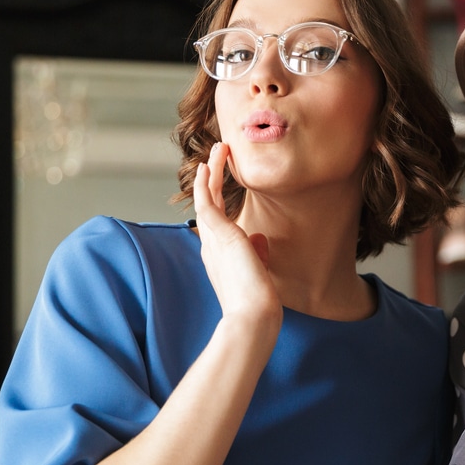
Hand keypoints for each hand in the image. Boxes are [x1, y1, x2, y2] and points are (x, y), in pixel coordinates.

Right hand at [192, 142, 281, 326]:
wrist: (253, 315)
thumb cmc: (258, 300)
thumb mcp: (258, 271)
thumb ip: (257, 253)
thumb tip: (260, 238)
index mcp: (220, 256)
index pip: (217, 223)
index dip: (217, 201)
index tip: (219, 184)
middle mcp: (211, 246)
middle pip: (207, 205)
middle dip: (210, 180)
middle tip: (215, 157)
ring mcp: (213, 239)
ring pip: (205, 197)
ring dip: (210, 172)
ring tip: (218, 148)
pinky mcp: (219, 234)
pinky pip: (206, 200)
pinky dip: (206, 181)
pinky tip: (209, 164)